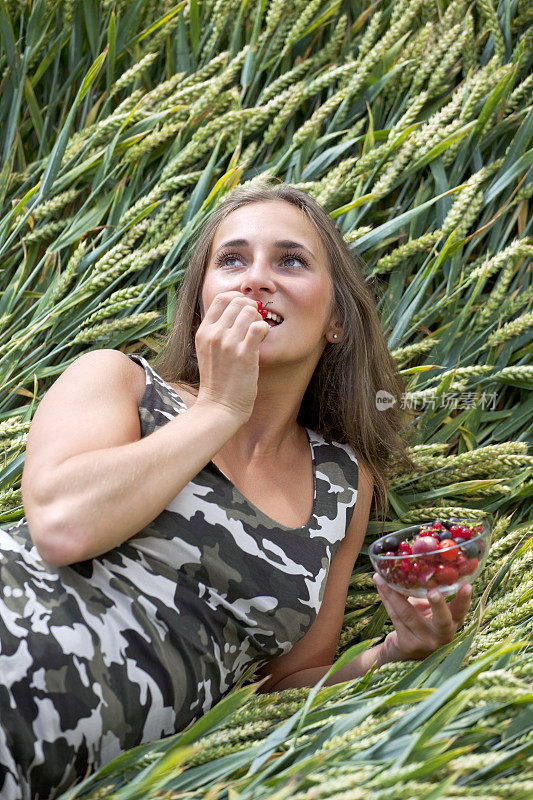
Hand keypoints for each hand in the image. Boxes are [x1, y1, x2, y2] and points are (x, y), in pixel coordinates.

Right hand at [195, 291, 270, 421]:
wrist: (219, 406)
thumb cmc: (217, 381)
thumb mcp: (207, 351)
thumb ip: (216, 331)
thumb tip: (235, 312)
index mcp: (203, 332)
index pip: (222, 298)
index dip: (238, 299)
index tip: (245, 310)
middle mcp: (214, 334)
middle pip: (238, 302)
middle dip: (251, 307)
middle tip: (255, 322)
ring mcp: (228, 344)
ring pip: (250, 311)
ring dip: (259, 318)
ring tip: (258, 333)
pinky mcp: (244, 355)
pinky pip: (259, 327)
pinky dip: (265, 329)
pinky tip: (262, 339)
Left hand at [373, 573, 472, 662]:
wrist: (405, 652)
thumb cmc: (422, 623)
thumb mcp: (430, 610)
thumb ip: (429, 593)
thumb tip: (419, 561)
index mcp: (453, 622)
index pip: (461, 610)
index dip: (464, 599)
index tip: (467, 585)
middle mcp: (443, 634)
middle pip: (442, 619)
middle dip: (438, 604)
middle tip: (434, 592)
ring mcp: (425, 641)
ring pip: (408, 615)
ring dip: (393, 594)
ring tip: (383, 578)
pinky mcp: (408, 644)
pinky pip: (395, 617)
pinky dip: (386, 599)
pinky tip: (380, 586)